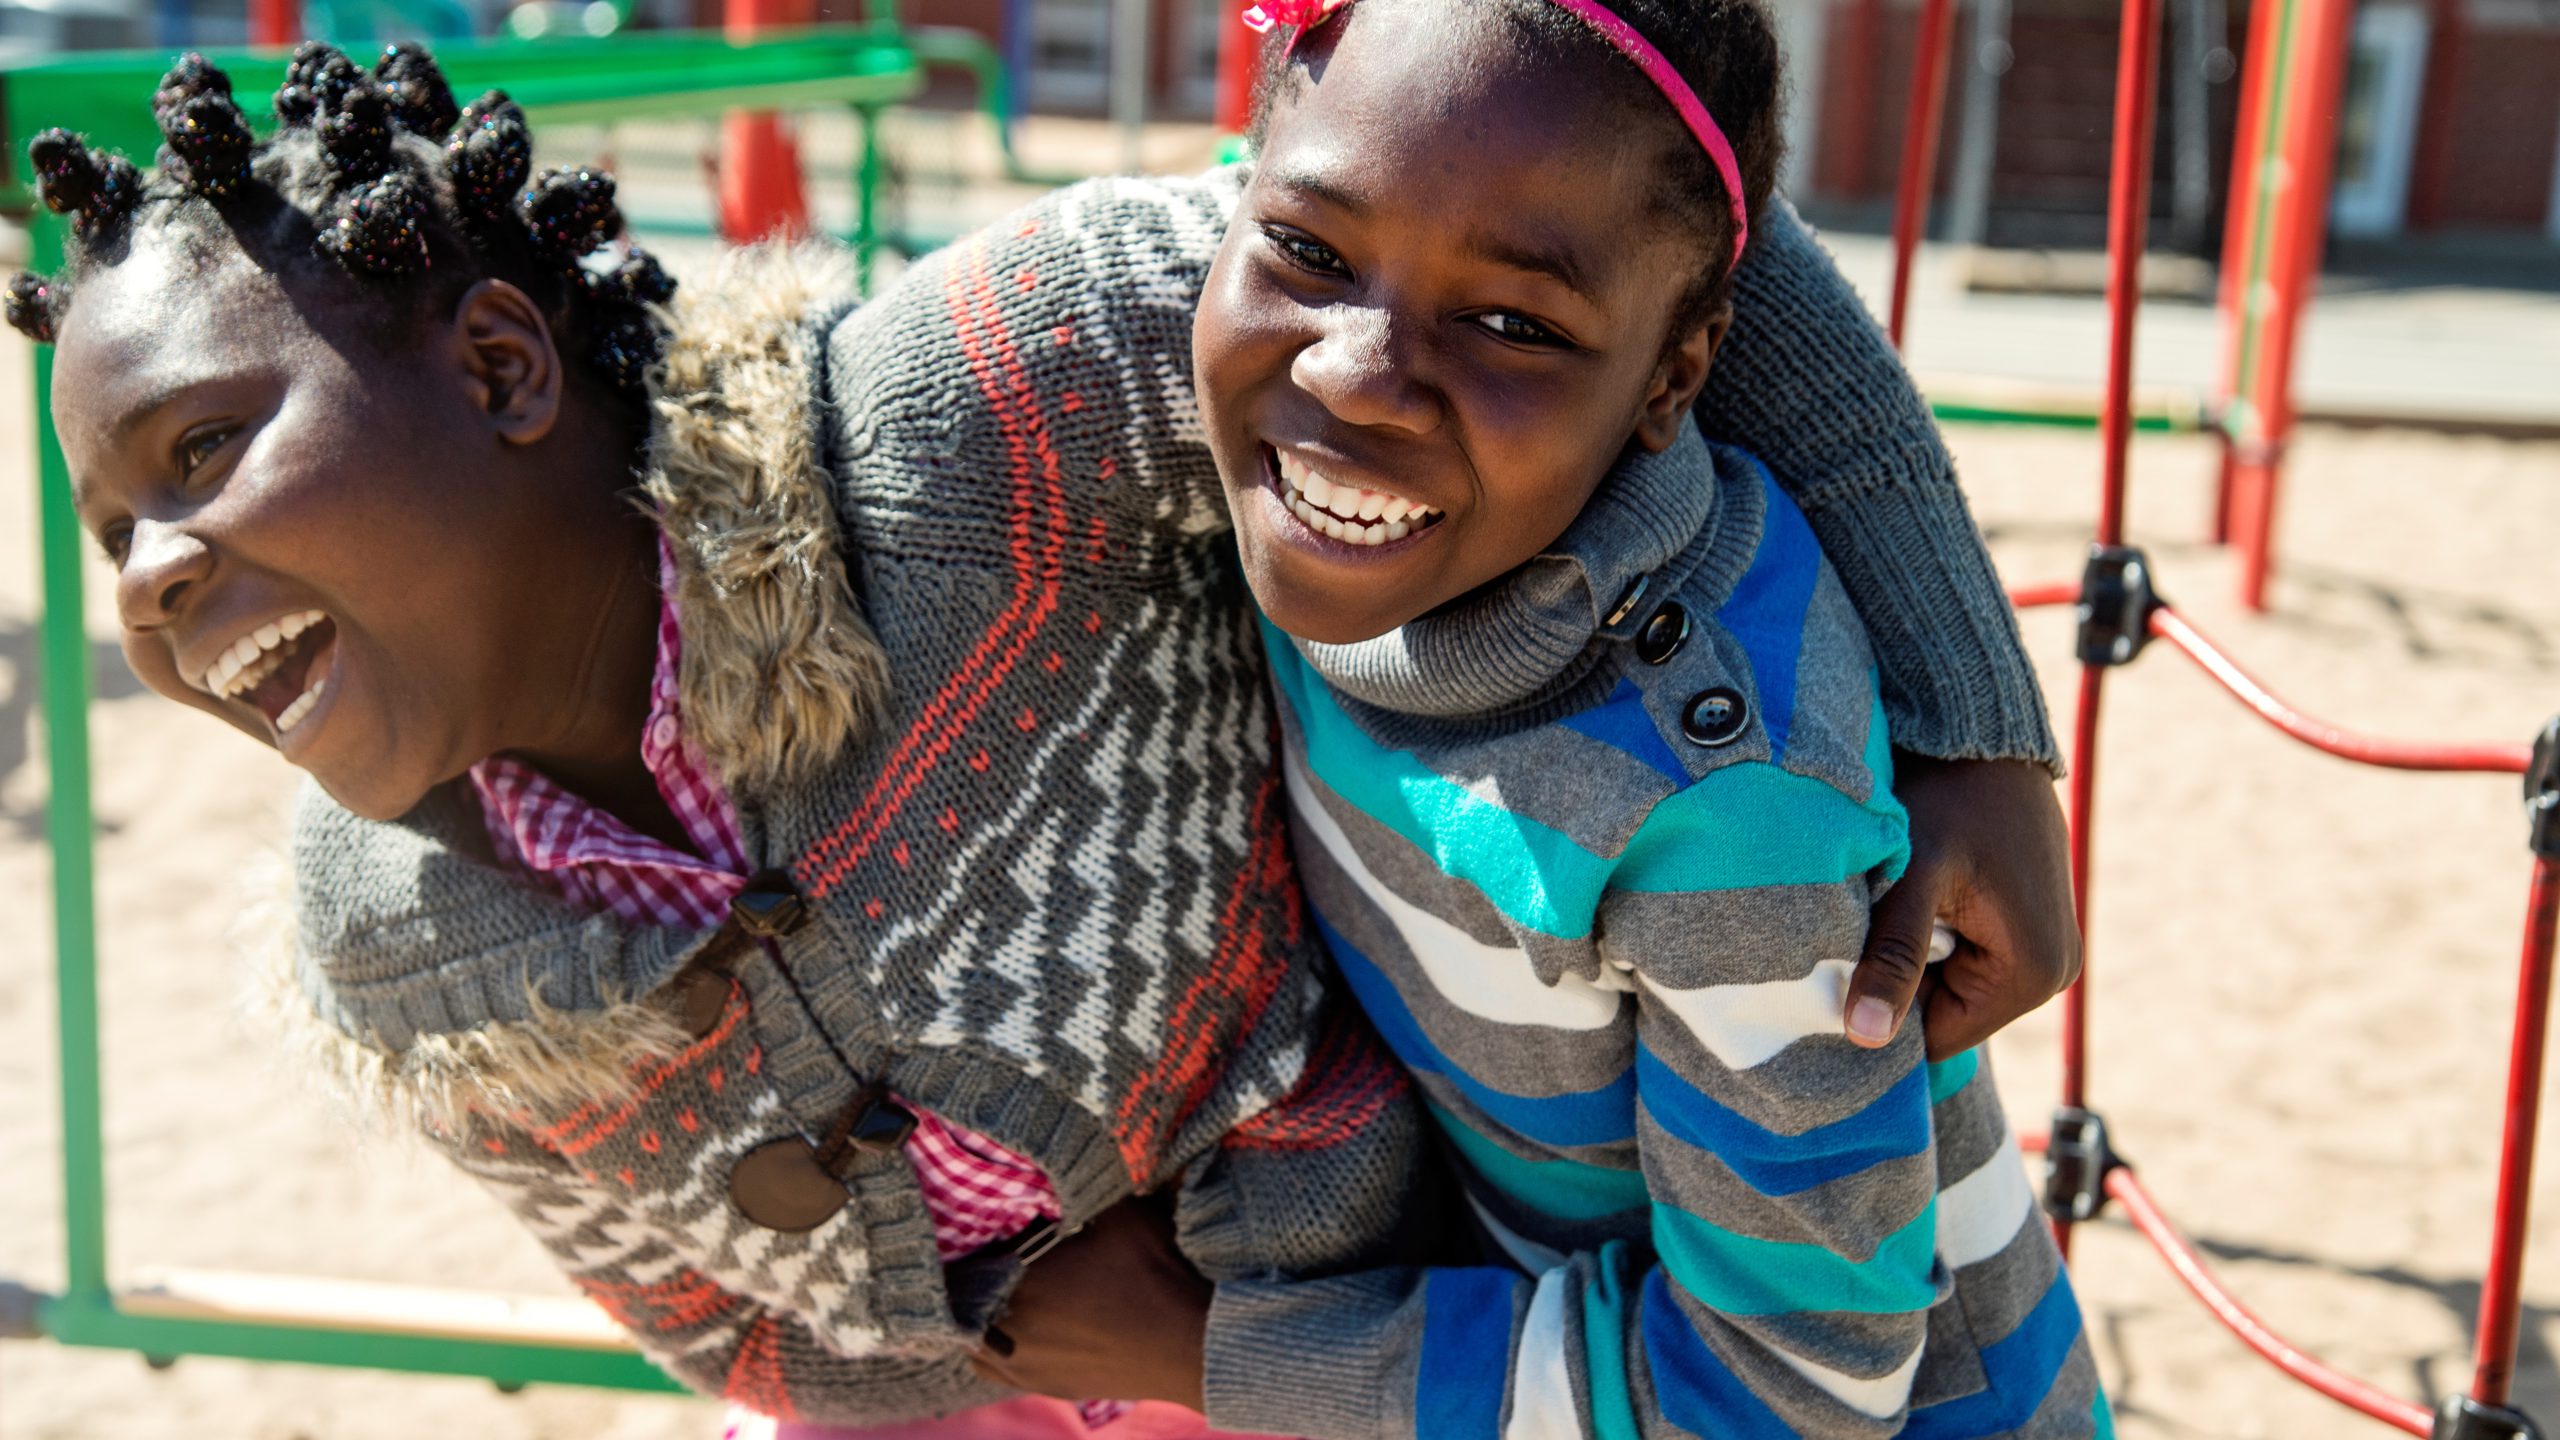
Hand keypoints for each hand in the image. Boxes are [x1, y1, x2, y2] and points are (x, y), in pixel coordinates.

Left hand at [967, 1195, 1210, 1410]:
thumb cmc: (1154, 1274)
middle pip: (963, 1298)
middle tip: (980, 1248)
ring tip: (991, 1286)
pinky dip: (990, 1346)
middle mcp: (1010, 1331)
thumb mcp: (1120, 1213)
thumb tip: (1063, 1151)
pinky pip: (992, 1367)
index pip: (964, 1259)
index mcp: (1020, 1283)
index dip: (966, 1237)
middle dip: (970, 1273)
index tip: (973, 1220)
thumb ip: (1082, 1185)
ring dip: (975, 1311)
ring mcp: (1024, 1366)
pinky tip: (1005, 1325)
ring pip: (972, 1337)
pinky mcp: (1044, 1384)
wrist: (1191, 1343)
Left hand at [1845, 754, 2079, 1059]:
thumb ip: (1893, 956)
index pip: (1937, 1039)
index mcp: (2032, 974)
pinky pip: (1965, 956)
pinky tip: (1907, 900)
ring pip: (1950, 985)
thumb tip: (1864, 1037)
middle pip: (1946, 1013)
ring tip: (1884, 909)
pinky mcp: (2030, 925)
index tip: (1836, 981)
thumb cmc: (1949, 797)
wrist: (1984, 736)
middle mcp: (2053, 972)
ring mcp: (2047, 948)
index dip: (1883, 1014)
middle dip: (1897, 983)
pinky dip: (1931, 935)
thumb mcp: (1913, 877)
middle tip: (1854, 935)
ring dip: (1911, 957)